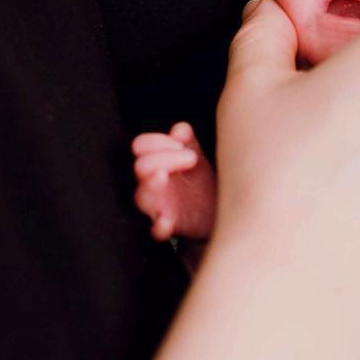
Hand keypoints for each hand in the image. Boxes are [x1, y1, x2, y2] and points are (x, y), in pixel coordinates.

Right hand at [132, 122, 217, 240]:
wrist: (218, 213)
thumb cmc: (201, 182)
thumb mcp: (196, 157)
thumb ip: (187, 141)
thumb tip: (179, 129)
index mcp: (156, 163)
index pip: (141, 146)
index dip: (158, 141)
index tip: (182, 144)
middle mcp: (152, 184)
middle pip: (140, 167)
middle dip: (163, 157)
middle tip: (191, 159)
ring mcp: (158, 206)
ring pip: (141, 196)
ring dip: (151, 185)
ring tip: (163, 176)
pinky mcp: (170, 227)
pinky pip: (156, 231)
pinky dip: (158, 227)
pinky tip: (166, 221)